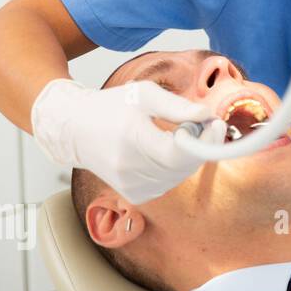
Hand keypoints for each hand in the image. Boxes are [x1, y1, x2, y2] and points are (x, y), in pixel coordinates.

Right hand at [31, 78, 225, 203]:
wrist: (74, 129)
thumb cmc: (110, 107)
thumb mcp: (144, 94)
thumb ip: (177, 106)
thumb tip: (208, 116)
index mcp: (132, 140)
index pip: (179, 152)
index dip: (204, 140)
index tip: (216, 124)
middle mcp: (129, 169)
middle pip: (184, 165)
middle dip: (200, 144)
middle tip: (198, 123)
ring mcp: (131, 186)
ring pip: (180, 176)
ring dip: (187, 156)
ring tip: (172, 135)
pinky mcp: (135, 195)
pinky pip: (170, 183)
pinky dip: (174, 168)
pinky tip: (162, 152)